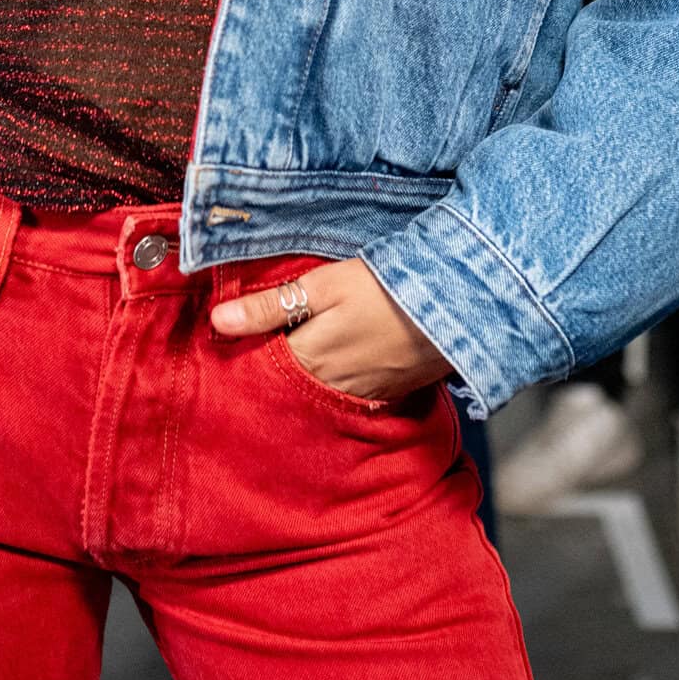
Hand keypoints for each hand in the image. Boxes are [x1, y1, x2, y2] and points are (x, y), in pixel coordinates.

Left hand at [209, 258, 452, 401]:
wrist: (460, 305)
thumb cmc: (388, 288)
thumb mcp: (323, 286)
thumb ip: (270, 306)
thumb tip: (218, 322)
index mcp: (310, 359)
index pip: (260, 367)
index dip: (245, 354)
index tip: (228, 344)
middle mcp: (331, 386)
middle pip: (287, 382)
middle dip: (271, 370)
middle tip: (256, 354)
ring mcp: (361, 392)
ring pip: (318, 389)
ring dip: (305, 377)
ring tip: (299, 354)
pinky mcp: (388, 391)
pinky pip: (350, 393)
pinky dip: (338, 380)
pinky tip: (338, 363)